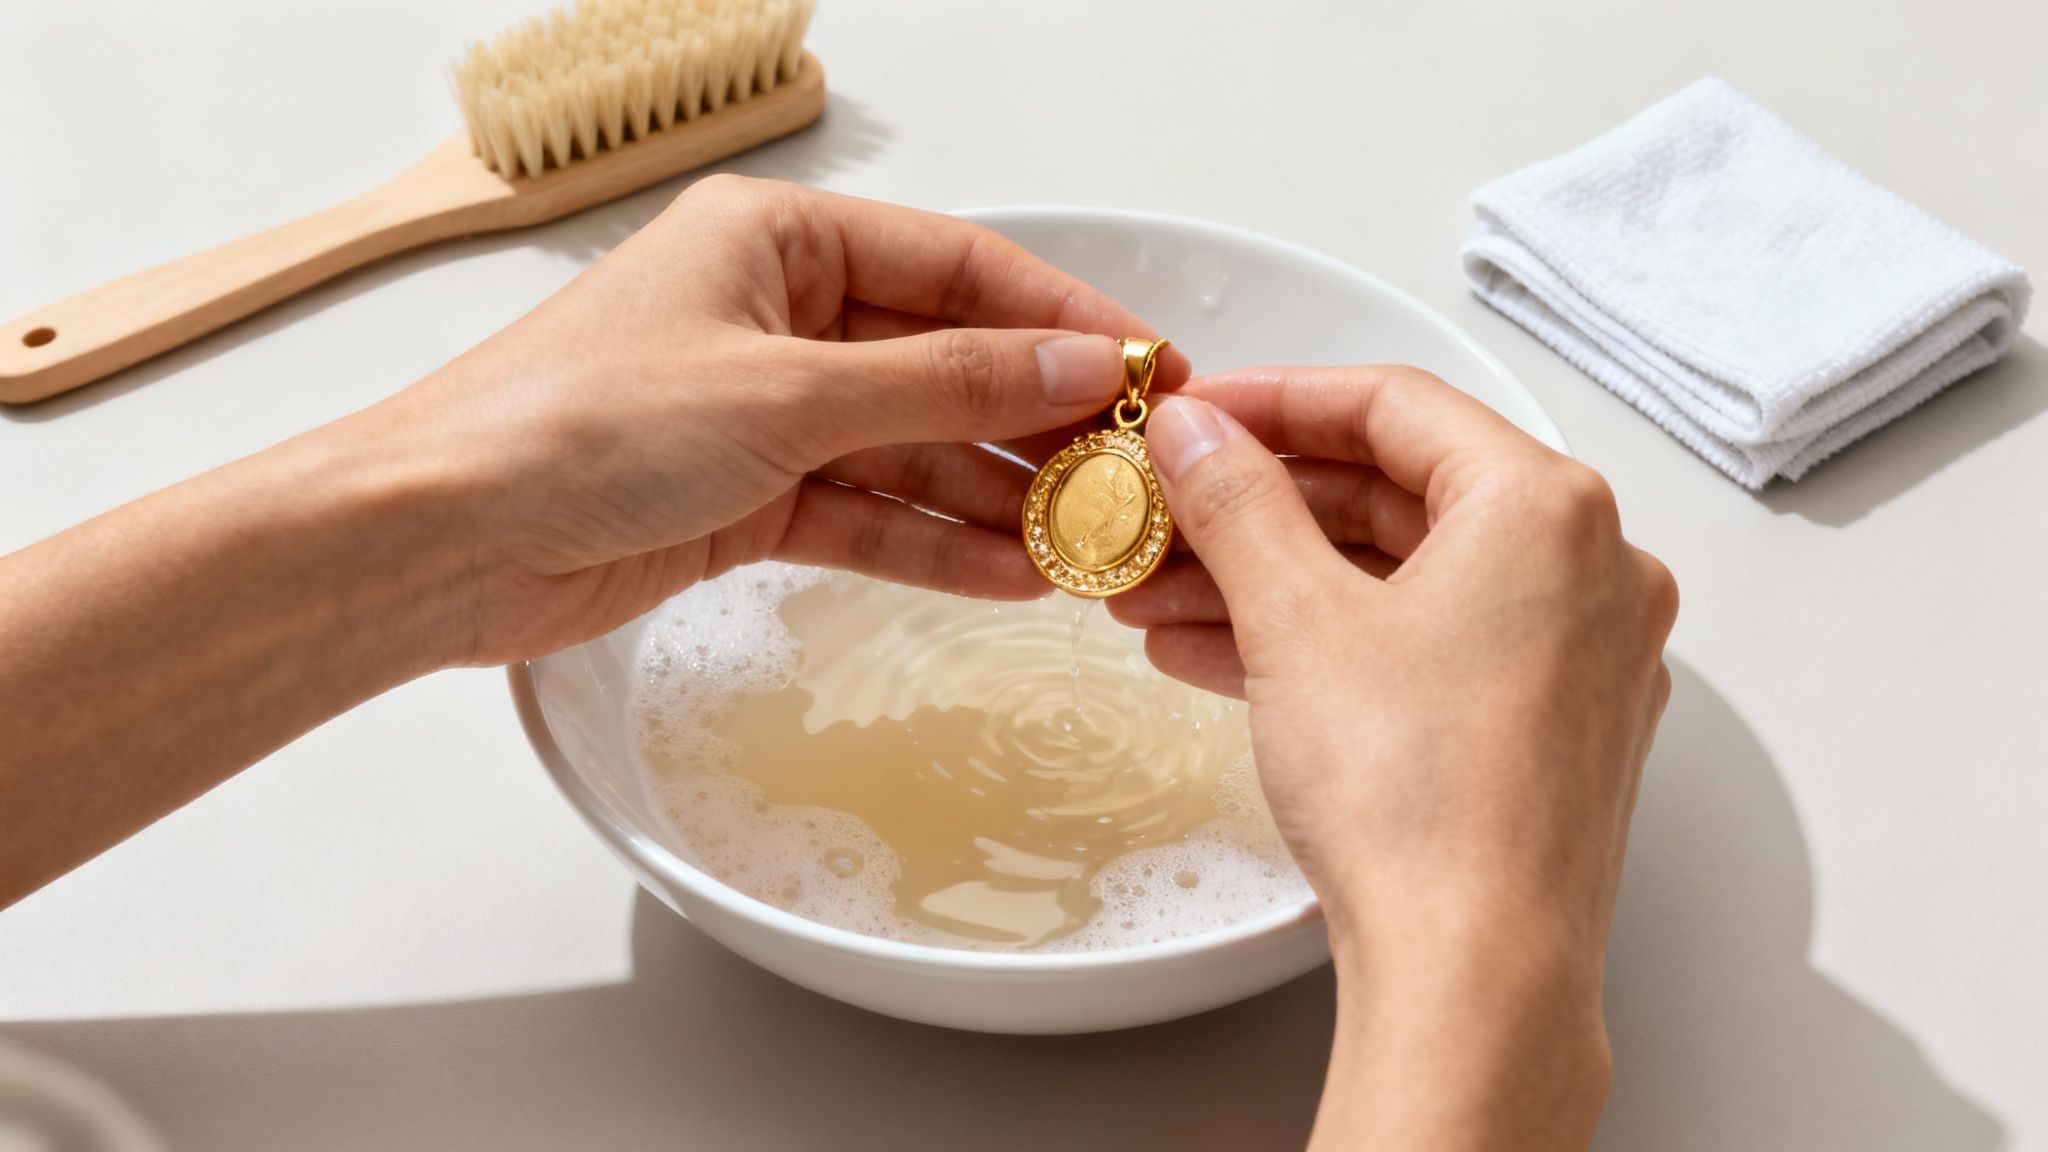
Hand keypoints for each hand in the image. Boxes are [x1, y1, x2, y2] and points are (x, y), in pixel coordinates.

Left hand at [381, 175, 1183, 664]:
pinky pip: (868, 514)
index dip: (1061, 321)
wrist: (439, 540)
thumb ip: (940, 386)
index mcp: (779, 242)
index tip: (1150, 370)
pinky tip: (1010, 577)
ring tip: (1090, 544)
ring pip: (914, 448)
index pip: (958, 268)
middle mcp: (779, 317)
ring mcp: (765, 412)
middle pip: (945, 363)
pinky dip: (932, 545)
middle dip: (1038, 422)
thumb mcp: (785, 393)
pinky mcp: (747, 498)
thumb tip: (1072, 368)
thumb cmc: (573, 425)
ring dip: (997, 497)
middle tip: (1133, 474)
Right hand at [1117, 367, 1676, 1148]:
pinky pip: (1424, 647)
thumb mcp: (1295, 619)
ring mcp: (1576, 655)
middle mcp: (1589, 570)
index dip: (1273, 399)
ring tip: (1163, 595)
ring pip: (1401, 579)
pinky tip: (1220, 656)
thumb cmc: (1419, 801)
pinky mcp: (1547, 727)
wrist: (1472, 972)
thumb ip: (1236, 500)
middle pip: (1396, 494)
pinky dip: (1327, 642)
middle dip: (1259, 510)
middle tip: (1167, 512)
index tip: (1195, 415)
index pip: (1393, 405)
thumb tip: (1194, 433)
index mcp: (1549, 509)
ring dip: (1274, 581)